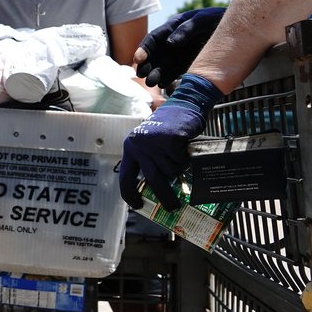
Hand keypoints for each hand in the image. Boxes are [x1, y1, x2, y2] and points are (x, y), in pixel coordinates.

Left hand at [118, 73, 222, 209]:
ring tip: (180, 154)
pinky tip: (185, 146)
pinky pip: (181, 161)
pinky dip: (186, 158)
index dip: (129, 194)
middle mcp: (139, 145)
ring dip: (179, 167)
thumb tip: (156, 189)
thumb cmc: (169, 127)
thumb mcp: (151, 143)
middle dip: (164, 196)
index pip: (125, 176)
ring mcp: (154, 142)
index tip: (137, 205)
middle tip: (172, 207)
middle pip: (152, 179)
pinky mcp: (170, 140)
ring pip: (171, 170)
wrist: (184, 104)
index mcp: (130, 147)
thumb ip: (149, 160)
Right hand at [134, 7, 225, 88]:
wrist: (238, 29)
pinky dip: (169, 79)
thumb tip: (170, 43)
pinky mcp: (186, 64)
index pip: (154, 38)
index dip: (144, 49)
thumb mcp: (203, 20)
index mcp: (172, 27)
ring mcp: (178, 54)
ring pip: (162, 66)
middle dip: (147, 65)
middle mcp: (171, 42)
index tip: (139, 59)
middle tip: (142, 75)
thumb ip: (186, 29)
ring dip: (156, 74)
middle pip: (155, 55)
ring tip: (152, 83)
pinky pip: (175, 73)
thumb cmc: (217, 19)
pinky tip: (165, 85)